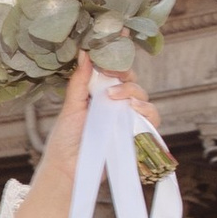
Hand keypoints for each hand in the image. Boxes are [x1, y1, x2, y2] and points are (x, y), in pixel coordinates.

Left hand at [14, 55, 161, 217]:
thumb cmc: (64, 141)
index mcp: (99, 94)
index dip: (118, 58)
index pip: (114, 71)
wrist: (69, 171)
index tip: (117, 46)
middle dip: (125, 76)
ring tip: (116, 98)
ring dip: (133, 93)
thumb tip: (85, 52)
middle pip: (132, 81)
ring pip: (143, 98)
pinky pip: (151, 119)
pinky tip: (133, 110)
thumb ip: (79, 81)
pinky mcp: (136, 135)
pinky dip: (146, 111)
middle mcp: (115, 105)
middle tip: (113, 78)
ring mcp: (126, 119)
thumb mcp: (70, 107)